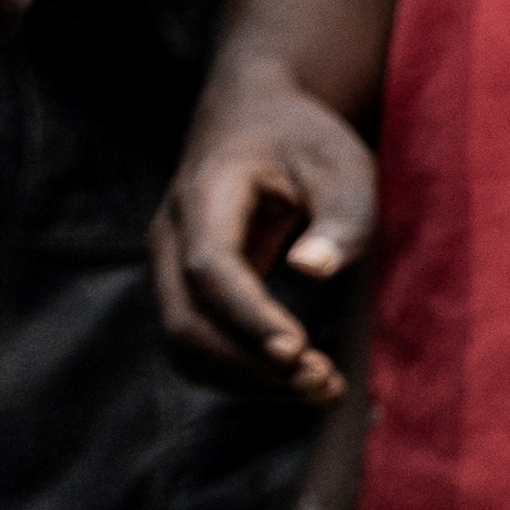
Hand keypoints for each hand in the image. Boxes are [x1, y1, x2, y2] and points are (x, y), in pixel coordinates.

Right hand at [158, 89, 379, 399]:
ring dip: (247, 379)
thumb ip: (337, 214)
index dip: (249, 316)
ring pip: (185, 346)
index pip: (210, 268)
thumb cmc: (304, 141)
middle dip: (252, 363)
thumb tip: (312, 271)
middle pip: (188, 321)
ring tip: (322, 389)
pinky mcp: (184, 294)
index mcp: (205, 196)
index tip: (297, 351)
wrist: (252, 121)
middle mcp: (171, 238)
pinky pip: (197, 347)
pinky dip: (241, 373)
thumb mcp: (340, 161)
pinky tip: (297, 379)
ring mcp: (168, 269)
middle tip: (324, 384)